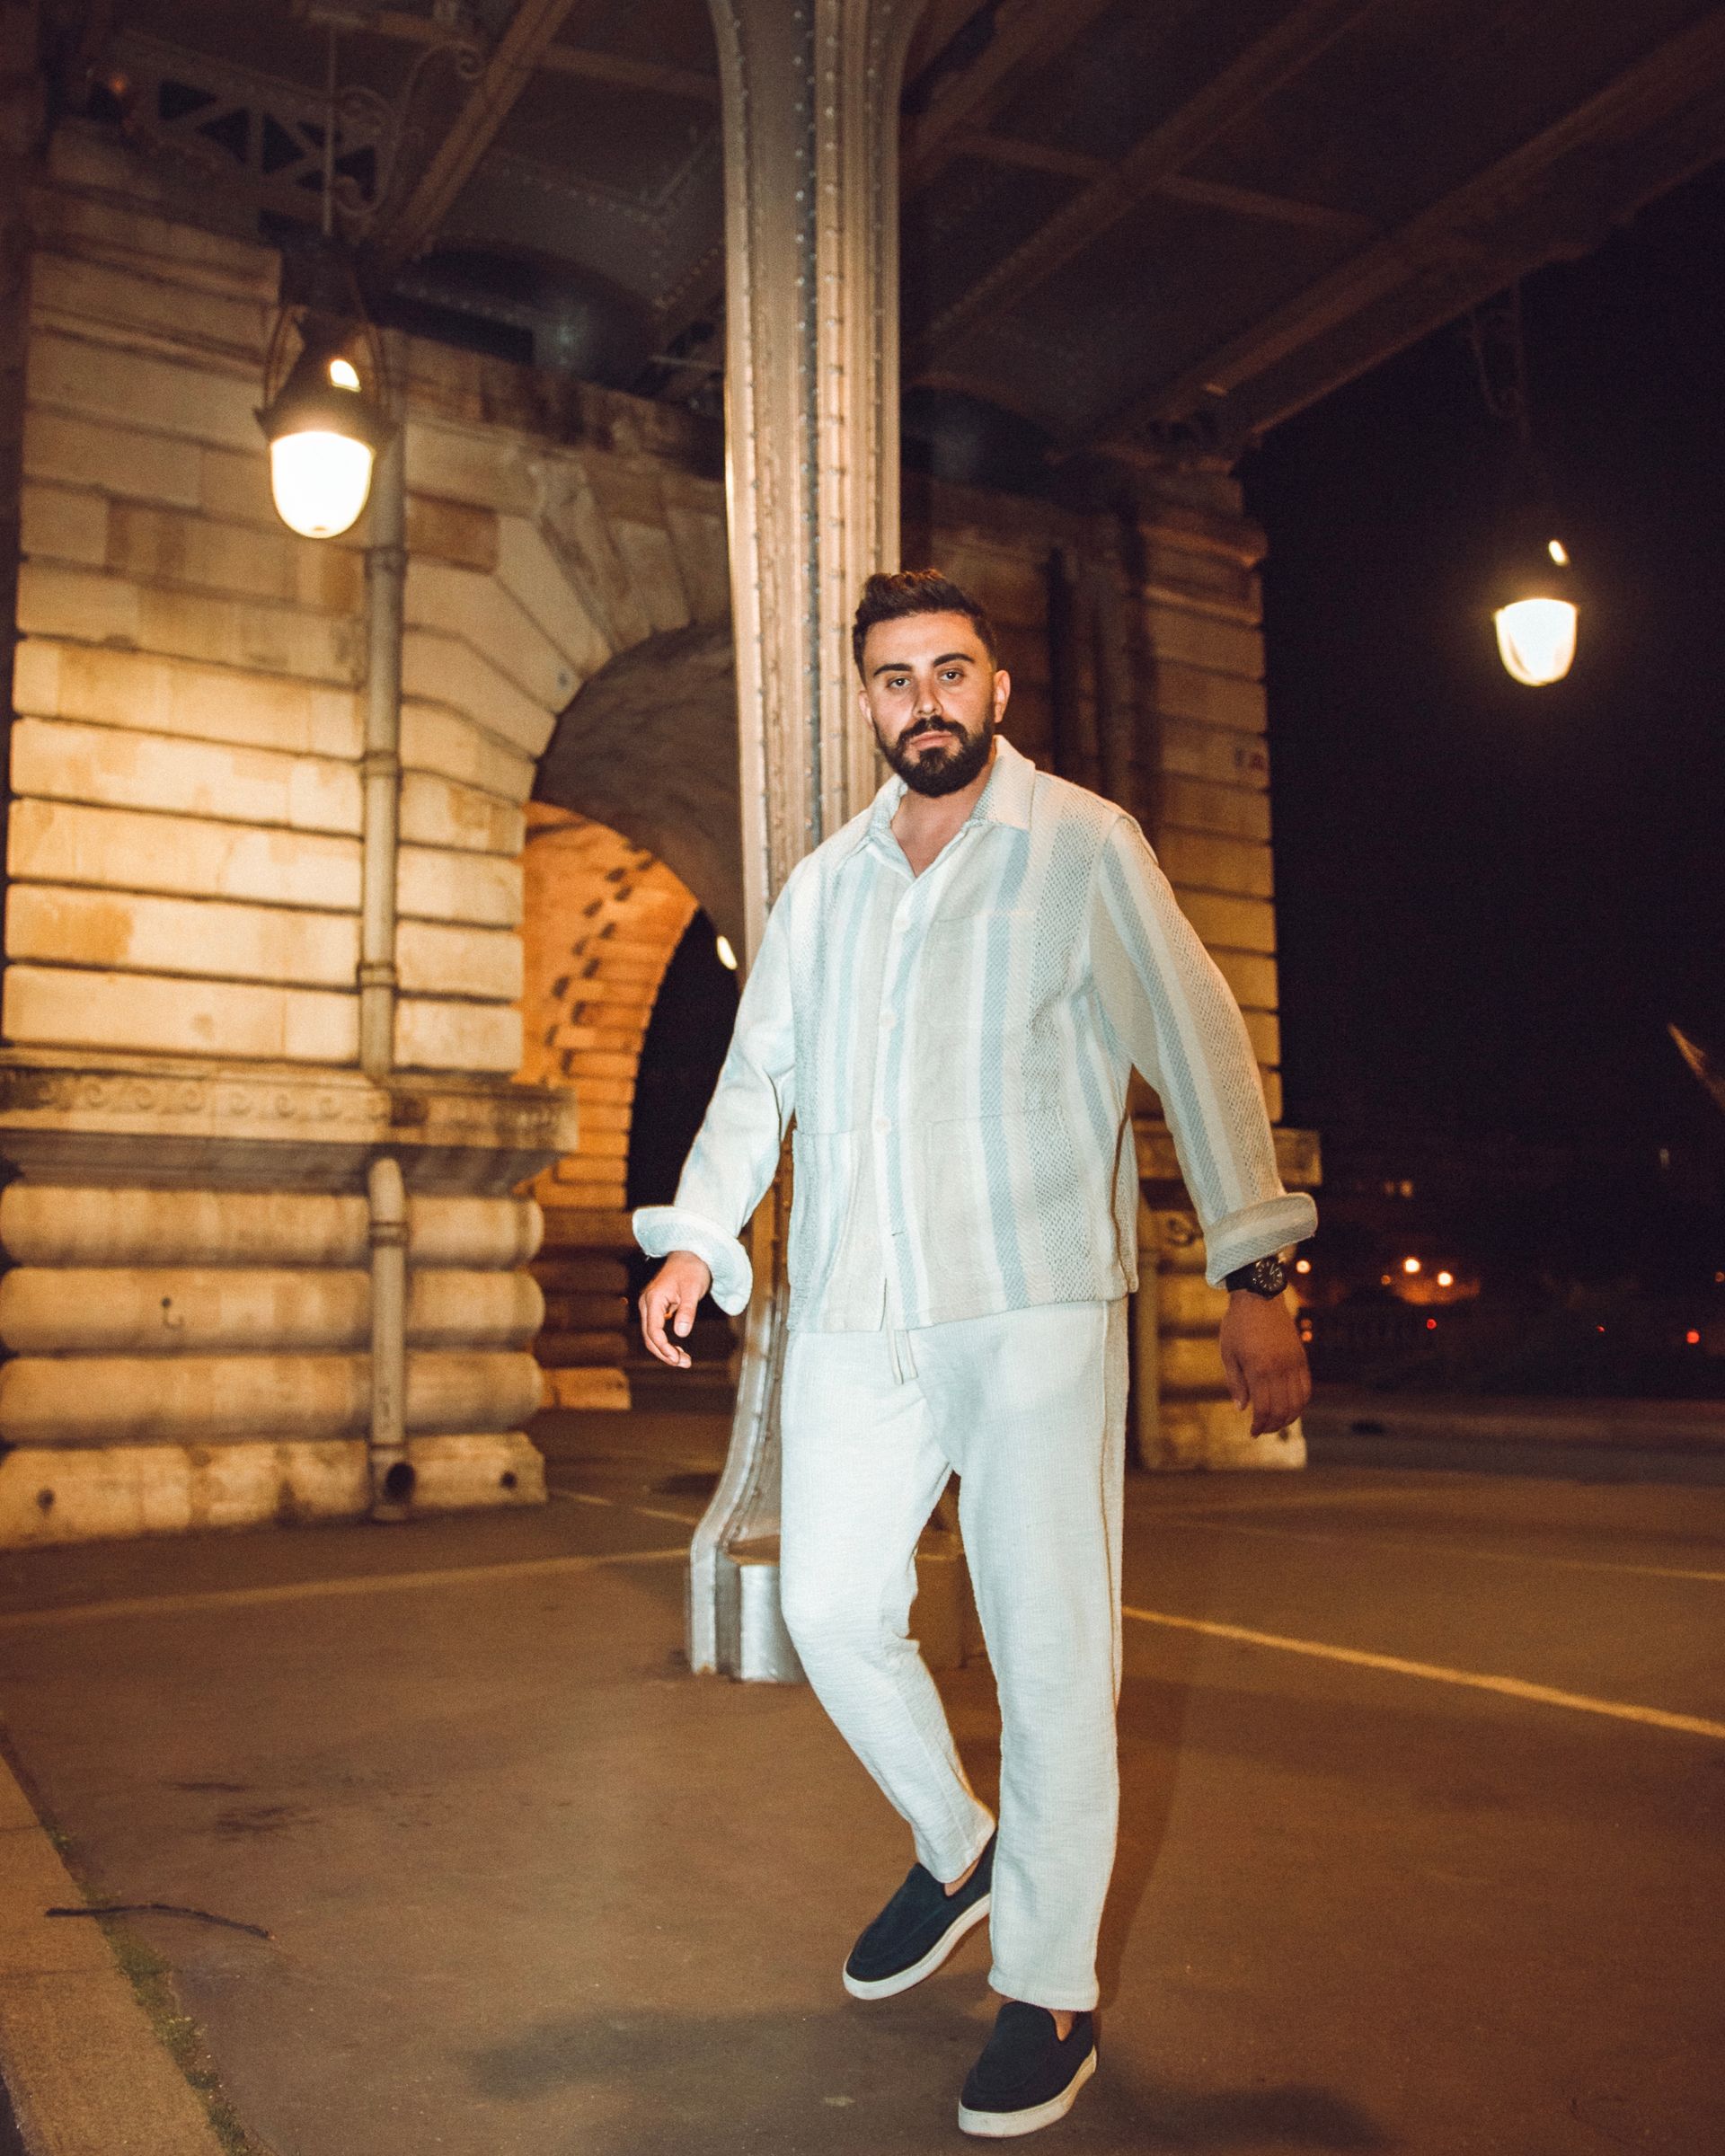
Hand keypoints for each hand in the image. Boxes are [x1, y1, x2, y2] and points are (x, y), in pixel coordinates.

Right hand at [638, 1251, 712, 1368]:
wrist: (690, 1255)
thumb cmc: (692, 1270)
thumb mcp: (693, 1290)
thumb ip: (687, 1311)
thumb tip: (681, 1333)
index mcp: (653, 1299)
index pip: (653, 1330)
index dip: (664, 1347)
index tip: (677, 1359)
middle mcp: (647, 1304)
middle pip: (649, 1337)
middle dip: (665, 1353)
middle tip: (684, 1363)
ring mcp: (650, 1306)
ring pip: (651, 1336)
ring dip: (665, 1350)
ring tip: (684, 1361)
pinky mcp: (656, 1309)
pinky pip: (656, 1330)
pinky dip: (666, 1342)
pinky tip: (678, 1350)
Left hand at [1218, 1291, 1310, 1436]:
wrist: (1259, 1297)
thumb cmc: (1237, 1325)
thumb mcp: (1228, 1354)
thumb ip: (1236, 1383)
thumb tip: (1242, 1409)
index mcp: (1258, 1369)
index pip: (1264, 1409)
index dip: (1260, 1425)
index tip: (1253, 1432)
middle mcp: (1280, 1368)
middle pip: (1282, 1409)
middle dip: (1273, 1425)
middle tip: (1263, 1430)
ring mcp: (1293, 1363)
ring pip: (1298, 1402)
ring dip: (1289, 1417)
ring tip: (1276, 1422)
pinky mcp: (1301, 1357)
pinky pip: (1306, 1387)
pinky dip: (1300, 1402)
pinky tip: (1290, 1407)